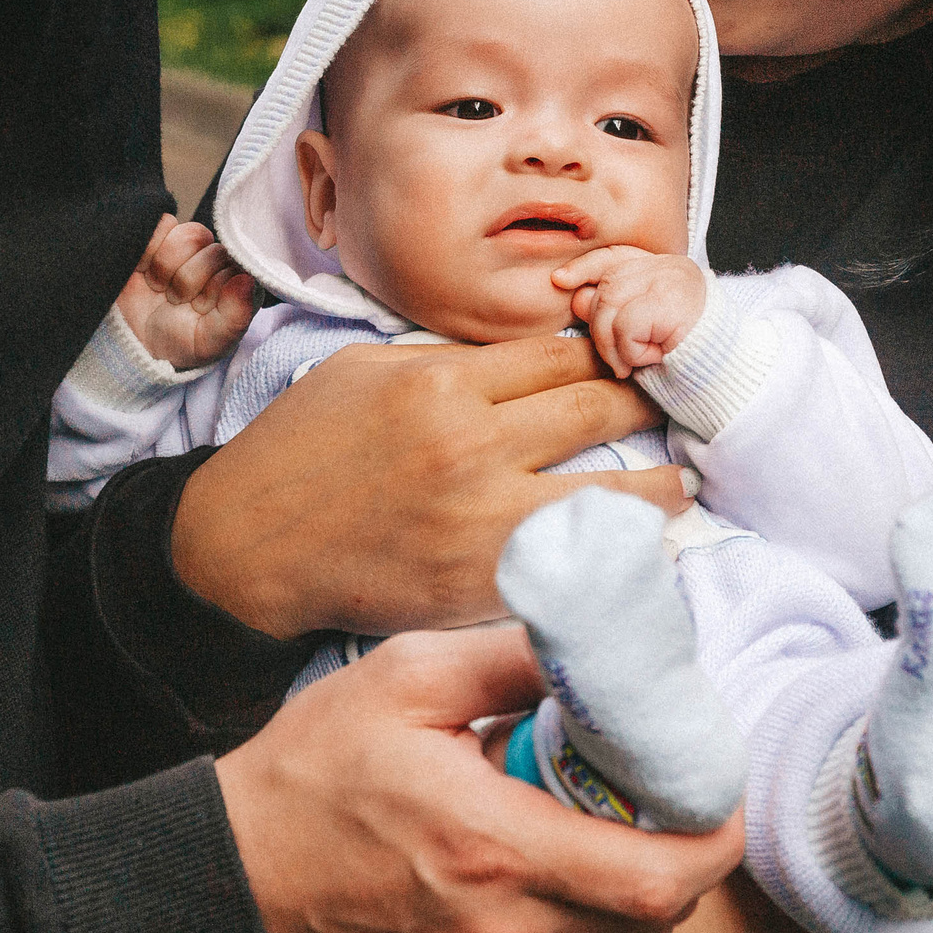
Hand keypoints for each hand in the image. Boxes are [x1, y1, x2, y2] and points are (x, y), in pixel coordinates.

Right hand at [115, 213, 253, 369]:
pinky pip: (157, 225)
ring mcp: (184, 246)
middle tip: (175, 302)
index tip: (198, 310)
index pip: (231, 265)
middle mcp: (213, 258)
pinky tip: (142, 271)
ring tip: (159, 289)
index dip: (210, 288)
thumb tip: (246, 279)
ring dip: (165, 267)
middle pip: (210, 250)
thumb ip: (235, 315)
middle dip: (185, 281)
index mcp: (234, 279)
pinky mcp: (155, 239)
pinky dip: (146, 252)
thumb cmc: (180, 345)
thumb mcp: (211, 343)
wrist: (134, 345)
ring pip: (183, 235)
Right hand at [176, 337, 682, 638]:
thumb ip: (448, 362)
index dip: (606, 349)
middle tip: (672, 406)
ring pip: (608, 492)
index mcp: (442, 385)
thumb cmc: (301, 451)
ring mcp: (480, 520)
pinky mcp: (479, 583)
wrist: (247, 550)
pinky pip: (573, 560)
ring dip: (659, 488)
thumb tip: (526, 356)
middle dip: (643, 401)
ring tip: (685, 483)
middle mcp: (472, 447)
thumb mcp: (364, 373)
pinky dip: (612, 554)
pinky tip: (639, 551)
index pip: (560, 352)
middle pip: (595, 406)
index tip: (631, 354)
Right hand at [216, 625, 744, 932]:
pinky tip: (565, 868)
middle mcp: (499, 931)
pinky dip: (598, 928)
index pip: (656, 877)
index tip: (711, 782)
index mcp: (490, 846)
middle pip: (657, 920)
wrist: (232, 870)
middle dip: (683, 853)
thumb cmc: (314, 768)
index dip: (712, 835)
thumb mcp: (407, 678)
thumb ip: (514, 655)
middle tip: (663, 789)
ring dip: (644, 893)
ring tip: (609, 824)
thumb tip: (601, 640)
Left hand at [550, 248, 706, 379]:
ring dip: (613, 344)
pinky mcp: (674, 303)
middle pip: (607, 283)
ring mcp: (674, 281)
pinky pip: (627, 325)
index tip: (559, 280)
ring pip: (611, 303)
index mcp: (664, 268)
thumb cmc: (687, 358)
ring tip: (633, 362)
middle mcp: (671, 267)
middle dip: (599, 325)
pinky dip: (631, 351)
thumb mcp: (644, 330)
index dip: (584, 267)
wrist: (728, 377)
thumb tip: (576, 296)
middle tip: (617, 359)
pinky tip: (652, 359)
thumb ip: (613, 309)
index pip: (614, 255)